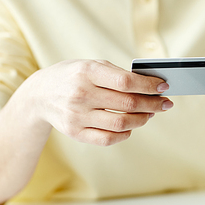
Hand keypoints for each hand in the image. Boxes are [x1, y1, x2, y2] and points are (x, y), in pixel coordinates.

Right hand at [21, 59, 172, 145]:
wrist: (40, 95)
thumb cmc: (74, 77)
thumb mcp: (92, 65)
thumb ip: (118, 74)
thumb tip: (151, 86)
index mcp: (87, 72)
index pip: (126, 82)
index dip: (149, 86)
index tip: (164, 87)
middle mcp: (81, 94)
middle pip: (128, 104)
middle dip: (153, 104)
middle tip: (165, 104)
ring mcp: (77, 115)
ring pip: (122, 123)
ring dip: (142, 119)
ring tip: (149, 114)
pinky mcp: (75, 132)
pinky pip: (108, 139)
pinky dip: (125, 134)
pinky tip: (131, 127)